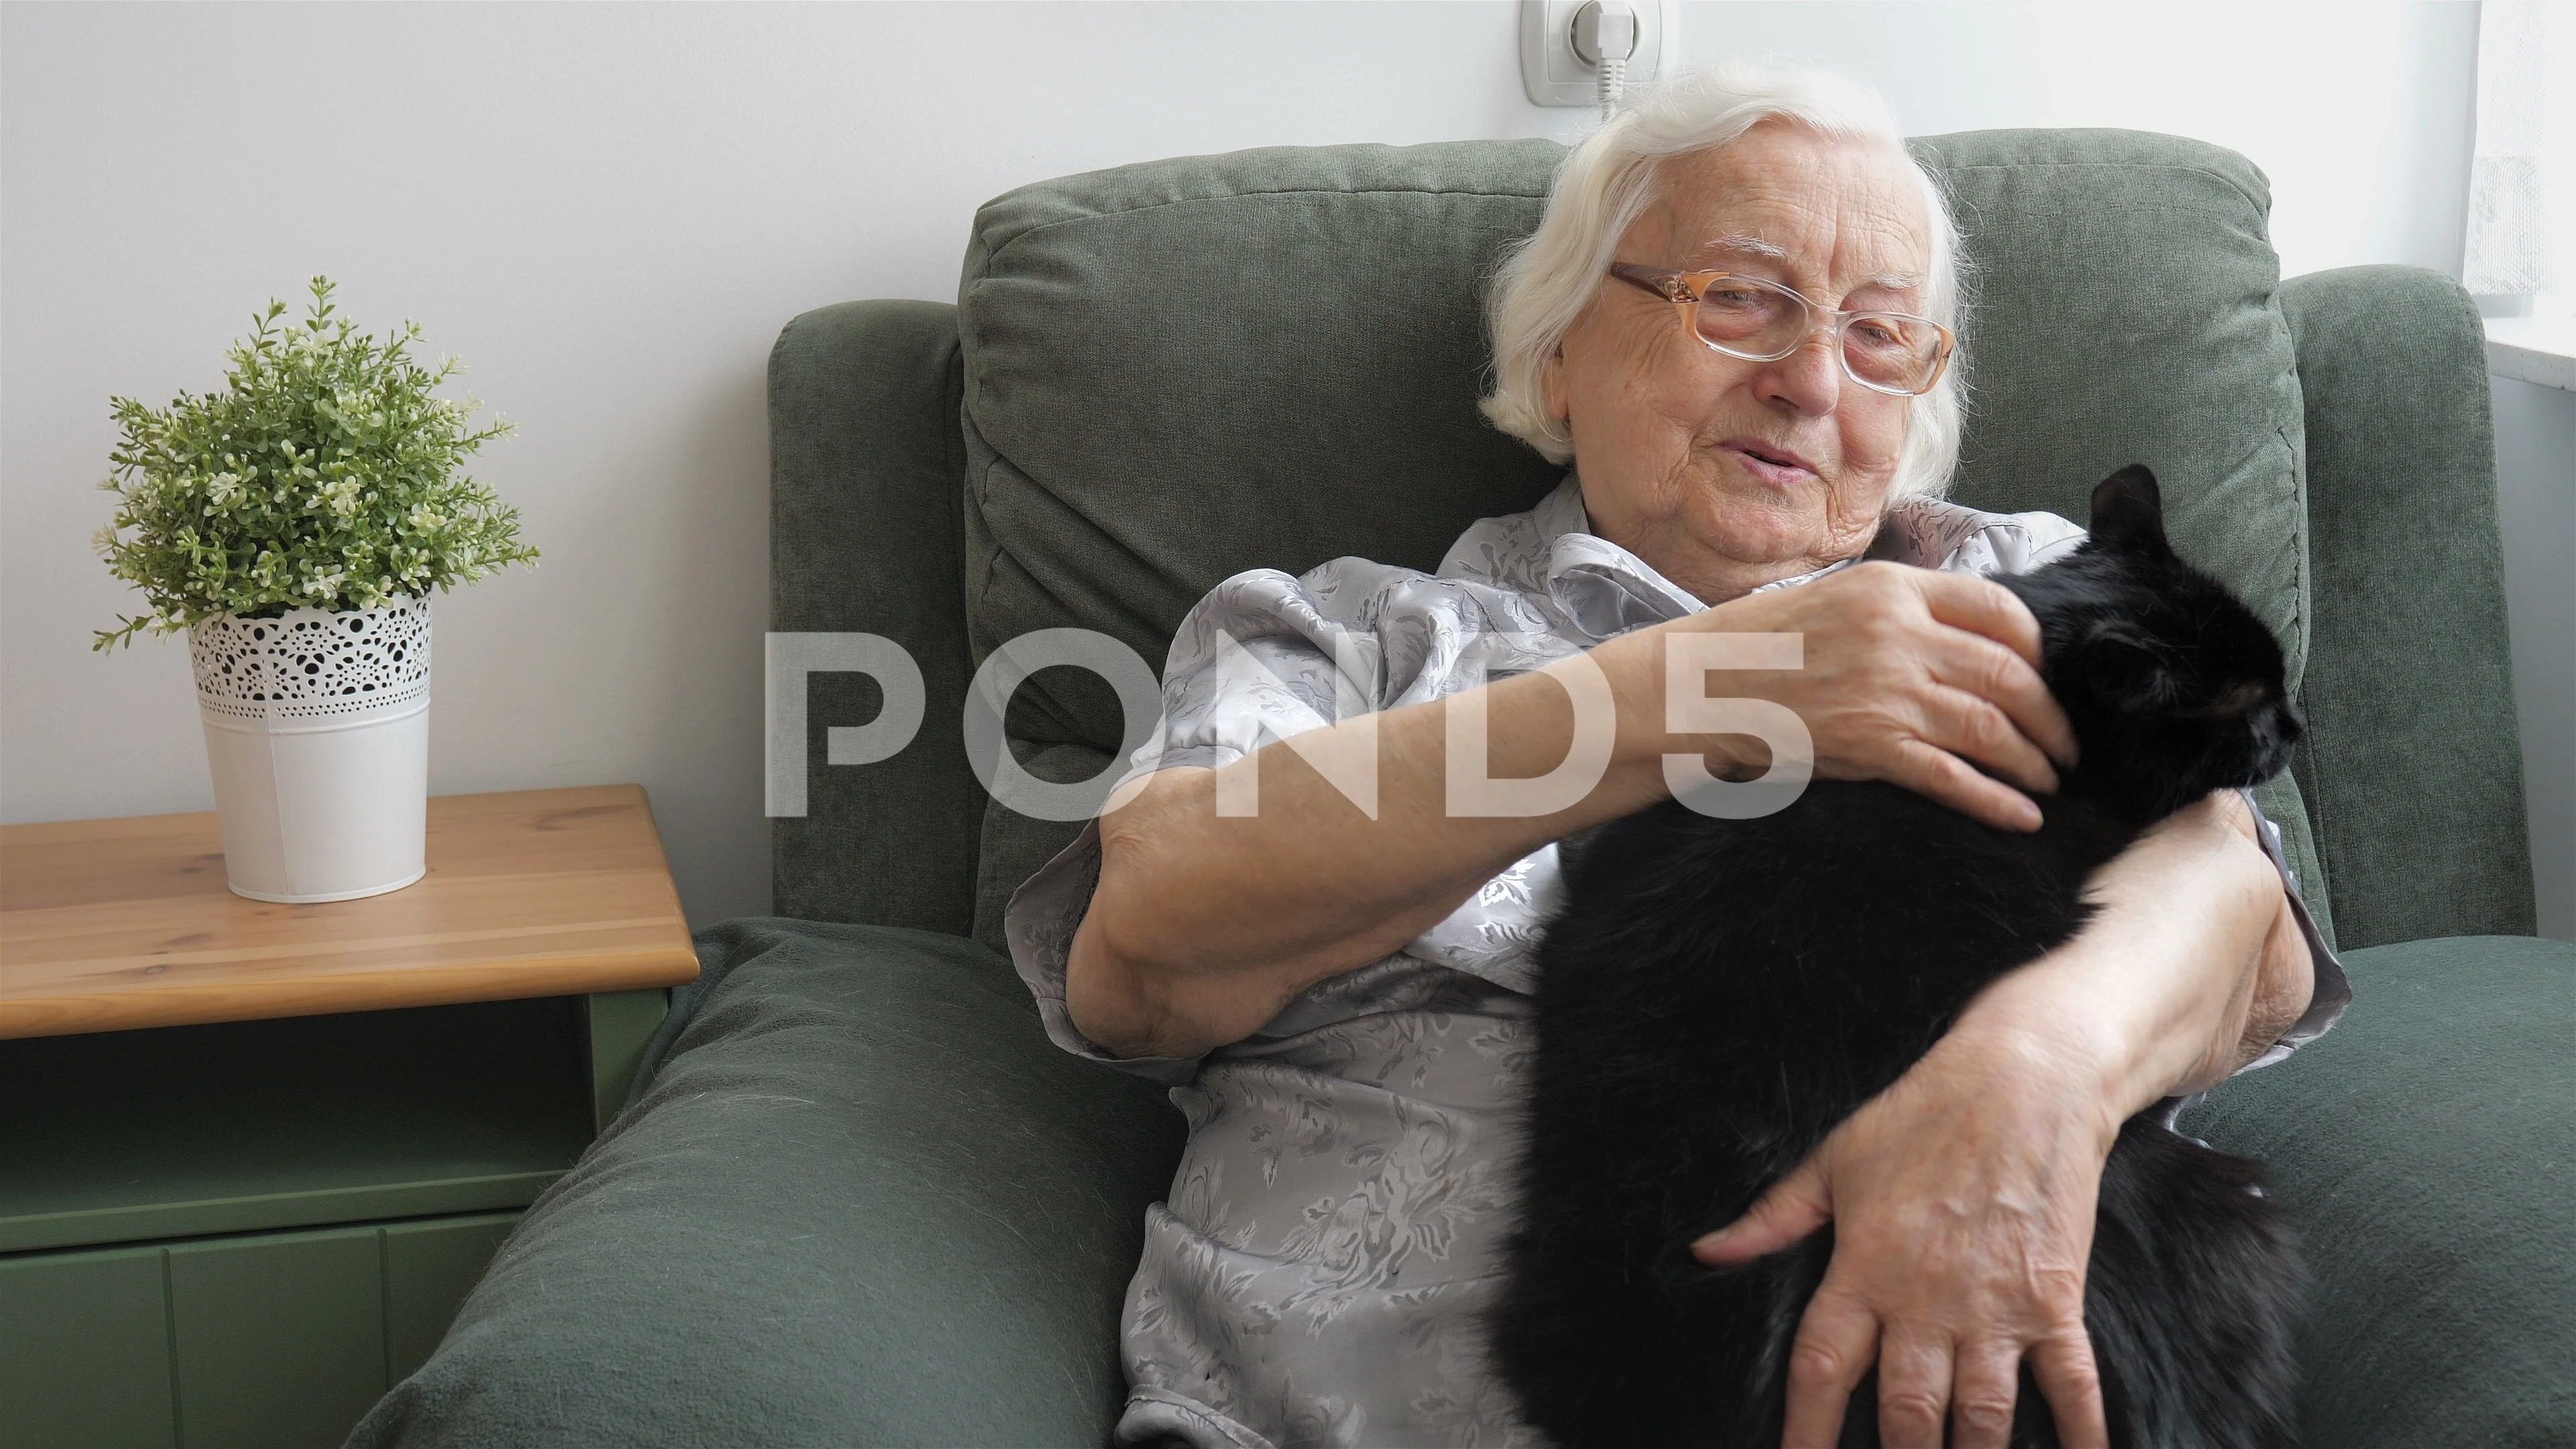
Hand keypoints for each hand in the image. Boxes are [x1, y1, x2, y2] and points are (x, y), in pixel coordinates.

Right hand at [1669, 562, 2077, 831]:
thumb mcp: (1833, 601)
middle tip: (2066, 747)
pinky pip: (1954, 776)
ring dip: (2033, 762)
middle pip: (2011, 675)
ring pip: (1993, 728)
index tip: (2048, 679)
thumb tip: (1964, 642)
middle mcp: (1899, 633)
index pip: (2002, 610)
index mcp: (1892, 588)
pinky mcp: (1870, 745)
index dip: (2039, 651)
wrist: (1692, 689)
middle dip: (2052, 719)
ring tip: (2047, 783)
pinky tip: (2020, 816)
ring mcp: (1886, 690)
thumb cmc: (1756, 649)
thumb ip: (1899, 612)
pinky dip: (1996, 801)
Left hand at [1692, 1015, 2118, 1448]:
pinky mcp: (2054, 1302)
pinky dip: (2081, 1435)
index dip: (1807, 1429)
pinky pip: (2072, 1385)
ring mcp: (1995, 1308)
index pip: (1822, 1368)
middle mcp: (1926, 1302)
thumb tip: (1706, 1252)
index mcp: (1863, 1270)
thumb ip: (1771, 1219)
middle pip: (1906, 1413)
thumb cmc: (1921, 1116)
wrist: (2025, 1080)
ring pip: (1981, 1416)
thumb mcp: (1832, 1162)